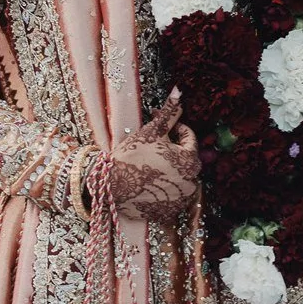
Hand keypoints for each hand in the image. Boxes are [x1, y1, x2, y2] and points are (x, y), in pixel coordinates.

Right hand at [107, 91, 200, 222]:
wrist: (110, 185)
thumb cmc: (132, 155)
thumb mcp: (151, 131)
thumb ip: (169, 112)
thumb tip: (179, 90)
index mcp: (190, 159)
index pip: (188, 137)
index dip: (174, 130)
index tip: (159, 130)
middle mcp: (191, 182)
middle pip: (185, 158)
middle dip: (172, 150)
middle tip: (152, 148)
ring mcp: (181, 200)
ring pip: (178, 178)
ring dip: (169, 170)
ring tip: (149, 165)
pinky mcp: (169, 213)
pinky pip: (170, 197)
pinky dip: (163, 189)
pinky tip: (148, 183)